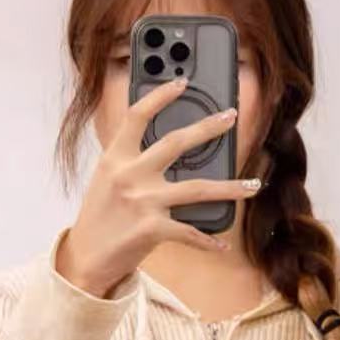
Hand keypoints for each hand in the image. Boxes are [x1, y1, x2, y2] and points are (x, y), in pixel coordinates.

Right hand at [55, 76, 262, 297]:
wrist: (86, 258)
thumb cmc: (99, 218)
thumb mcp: (106, 180)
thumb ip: (130, 161)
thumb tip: (166, 149)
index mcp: (115, 157)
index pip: (138, 115)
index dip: (161, 95)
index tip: (182, 82)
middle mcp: (130, 174)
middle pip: (176, 142)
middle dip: (208, 127)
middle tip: (230, 117)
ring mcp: (143, 201)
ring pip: (198, 189)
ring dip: (230, 188)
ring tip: (253, 186)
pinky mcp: (152, 229)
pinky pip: (190, 233)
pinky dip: (208, 241)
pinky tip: (221, 244)